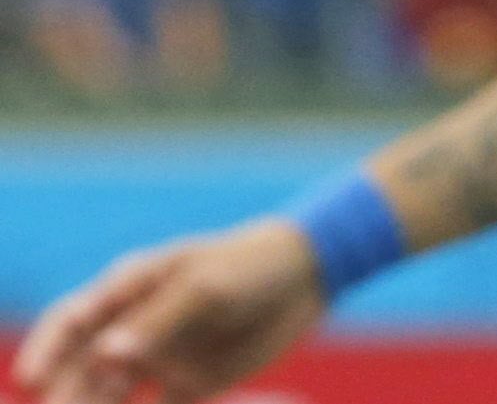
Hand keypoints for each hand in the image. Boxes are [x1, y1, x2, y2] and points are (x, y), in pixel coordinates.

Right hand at [13, 220, 327, 403]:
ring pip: (107, 394)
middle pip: (82, 367)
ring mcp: (153, 358)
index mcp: (127, 290)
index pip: (71, 320)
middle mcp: (129, 327)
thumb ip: (160, 319)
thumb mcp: (207, 286)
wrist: (304, 276)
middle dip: (64, 395)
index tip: (32, 379)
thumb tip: (107, 354)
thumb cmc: (250, 265)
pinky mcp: (182, 384)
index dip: (46, 349)